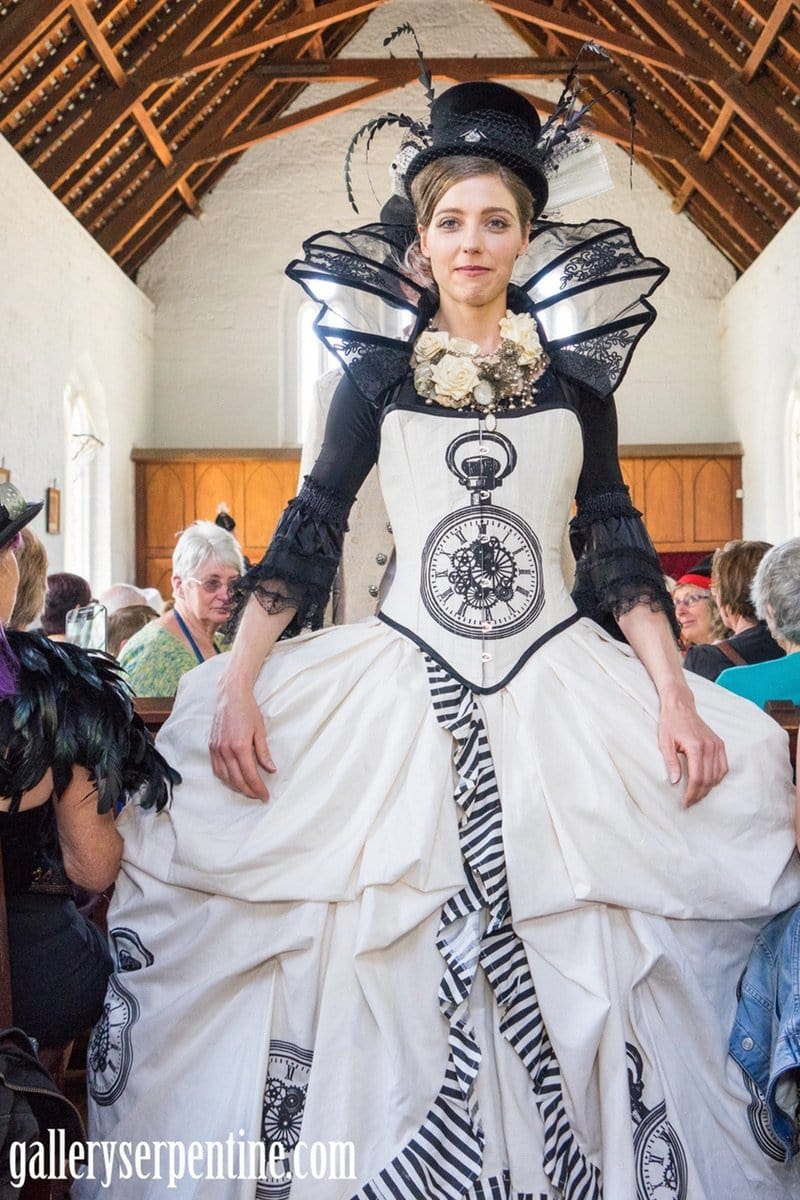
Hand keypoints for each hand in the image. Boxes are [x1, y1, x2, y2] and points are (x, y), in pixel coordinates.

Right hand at [210, 679, 274, 800]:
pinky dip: (225, 778)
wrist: (231, 696)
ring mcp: (217, 749)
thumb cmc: (248, 711)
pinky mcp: (212, 746)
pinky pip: (217, 769)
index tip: (265, 796)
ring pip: (225, 777)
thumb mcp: (260, 731)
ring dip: (237, 787)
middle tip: (259, 796)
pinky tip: (233, 780)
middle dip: (249, 791)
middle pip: (237, 780)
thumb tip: (271, 770)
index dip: (258, 788)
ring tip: (248, 790)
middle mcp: (226, 750)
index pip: (250, 775)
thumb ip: (264, 753)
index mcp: (240, 747)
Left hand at [657, 689, 727, 805]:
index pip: (697, 778)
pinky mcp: (720, 744)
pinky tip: (708, 783)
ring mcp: (717, 745)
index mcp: (696, 747)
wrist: (680, 706)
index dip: (692, 793)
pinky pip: (724, 766)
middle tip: (690, 803)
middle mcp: (710, 746)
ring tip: (697, 795)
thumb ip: (671, 762)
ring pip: (718, 775)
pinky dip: (718, 777)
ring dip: (709, 788)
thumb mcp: (664, 742)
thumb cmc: (670, 723)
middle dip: (700, 794)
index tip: (685, 802)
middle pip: (709, 779)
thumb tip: (675, 782)